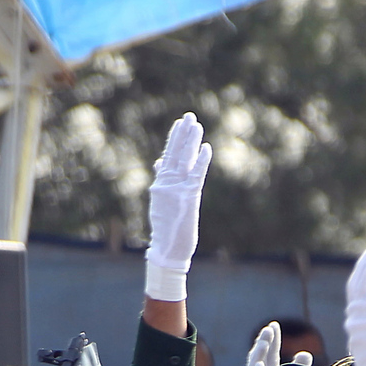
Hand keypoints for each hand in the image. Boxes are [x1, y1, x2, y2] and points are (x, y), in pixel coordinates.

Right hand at [144, 113, 211, 303]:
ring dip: (190, 141)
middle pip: (175, 153)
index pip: (167, 156)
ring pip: (183, 160)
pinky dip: (201, 161)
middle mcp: (166, 184)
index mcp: (160, 185)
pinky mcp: (187, 197)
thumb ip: (161, 181)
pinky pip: (196, 175)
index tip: (179, 124)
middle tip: (189, 116)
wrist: (167, 249)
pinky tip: (206, 148)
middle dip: (182, 134)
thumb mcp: (161, 203)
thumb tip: (159, 163)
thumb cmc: (166, 229)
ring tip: (196, 125)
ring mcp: (176, 189)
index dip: (174, 139)